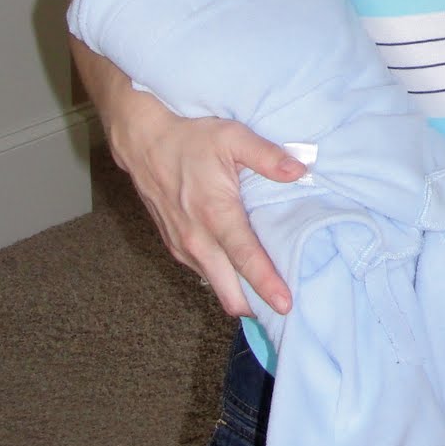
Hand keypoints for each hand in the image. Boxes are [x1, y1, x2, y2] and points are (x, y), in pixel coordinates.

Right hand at [107, 85, 304, 317]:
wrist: (144, 143)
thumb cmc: (190, 139)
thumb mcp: (233, 137)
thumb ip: (267, 156)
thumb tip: (300, 170)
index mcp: (215, 213)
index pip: (245, 259)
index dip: (266, 284)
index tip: (286, 304)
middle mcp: (196, 238)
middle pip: (228, 291)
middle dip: (255, 305)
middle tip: (285, 308)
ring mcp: (182, 246)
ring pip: (215, 286)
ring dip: (240, 294)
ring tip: (269, 294)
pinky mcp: (175, 247)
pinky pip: (204, 274)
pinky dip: (223, 280)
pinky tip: (242, 275)